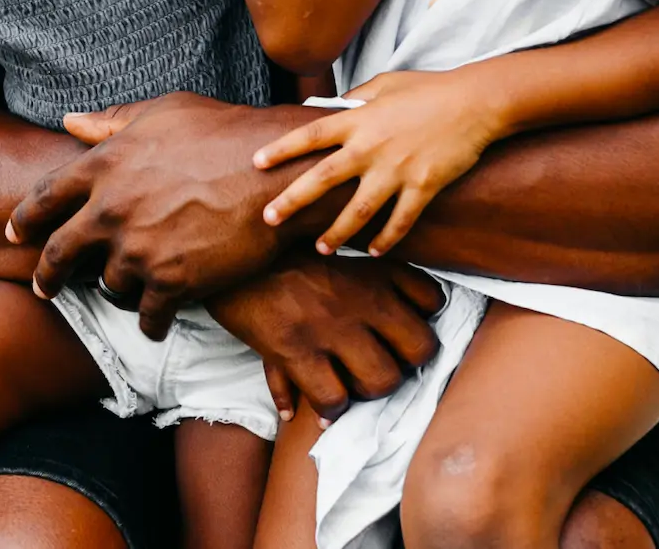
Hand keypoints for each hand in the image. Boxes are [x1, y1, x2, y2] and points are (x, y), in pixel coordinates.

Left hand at [9, 93, 314, 338]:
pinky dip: (150, 323)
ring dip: (116, 290)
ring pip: (107, 286)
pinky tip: (156, 324)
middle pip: (60, 253)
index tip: (18, 233)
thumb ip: (113, 122)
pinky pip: (146, 316)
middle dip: (47, 275)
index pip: (45, 197)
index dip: (26, 218)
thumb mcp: (165, 112)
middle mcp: (109, 210)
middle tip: (44, 288)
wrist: (277, 175)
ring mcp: (137, 250)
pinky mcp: (170, 282)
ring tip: (129, 291)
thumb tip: (71, 121)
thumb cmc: (226, 133)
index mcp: (103, 165)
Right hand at [205, 255, 444, 421]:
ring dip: (367, 391)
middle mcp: (361, 299)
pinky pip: (331, 398)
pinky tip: (314, 409)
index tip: (403, 331)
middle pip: (419, 350)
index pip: (433, 301)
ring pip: (380, 381)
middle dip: (405, 365)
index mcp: (373, 270)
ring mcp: (330, 327)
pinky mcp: (295, 350)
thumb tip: (422, 301)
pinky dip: (326, 410)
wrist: (225, 252)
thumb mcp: (336, 247)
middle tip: (380, 365)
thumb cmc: (280, 252)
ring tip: (349, 387)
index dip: (423, 321)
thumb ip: (378, 271)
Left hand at [254, 70, 505, 256]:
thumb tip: (341, 103)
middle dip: (292, 201)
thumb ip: (360, 95)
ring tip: (322, 249)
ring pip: (356, 211)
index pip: (310, 135)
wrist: (475, 103)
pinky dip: (385, 239)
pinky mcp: (422, 187)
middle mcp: (371, 147)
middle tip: (269, 219)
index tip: (256, 163)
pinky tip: (373, 252)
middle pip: (322, 179)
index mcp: (359, 119)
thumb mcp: (387, 83)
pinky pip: (399, 221)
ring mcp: (396, 170)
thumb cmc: (431, 89)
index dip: (281, 150)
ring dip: (336, 234)